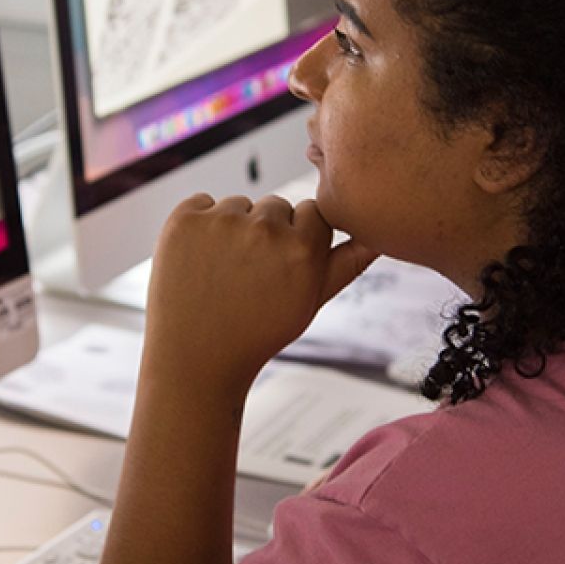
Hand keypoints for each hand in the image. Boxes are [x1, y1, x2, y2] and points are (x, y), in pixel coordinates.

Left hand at [141, 194, 376, 402]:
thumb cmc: (258, 332)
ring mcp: (220, 222)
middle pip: (275, 206)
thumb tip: (380, 235)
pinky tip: (199, 262)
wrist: (195, 359)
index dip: (298, 240)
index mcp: (302, 248)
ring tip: (223, 273)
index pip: (313, 212)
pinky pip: (201, 204)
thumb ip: (348, 263)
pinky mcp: (184, 220)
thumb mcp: (311, 301)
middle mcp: (264, 229)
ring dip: (233, 228)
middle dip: (267, 233)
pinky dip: (199, 227)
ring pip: (239, 204)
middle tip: (251, 276)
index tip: (283, 268)